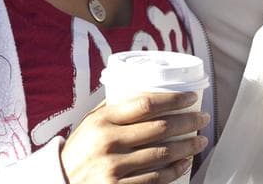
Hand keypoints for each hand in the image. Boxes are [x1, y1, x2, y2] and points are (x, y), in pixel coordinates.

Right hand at [61, 92, 209, 183]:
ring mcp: (113, 168)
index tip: (191, 97)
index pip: (146, 104)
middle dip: (188, 123)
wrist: (59, 183)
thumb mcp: (90, 124)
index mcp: (103, 121)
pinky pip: (155, 179)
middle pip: (161, 129)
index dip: (174, 99)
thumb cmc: (79, 150)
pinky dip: (175, 171)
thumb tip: (144, 88)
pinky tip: (185, 163)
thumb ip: (114, 109)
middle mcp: (108, 142)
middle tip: (203, 119)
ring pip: (162, 155)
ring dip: (187, 147)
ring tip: (200, 140)